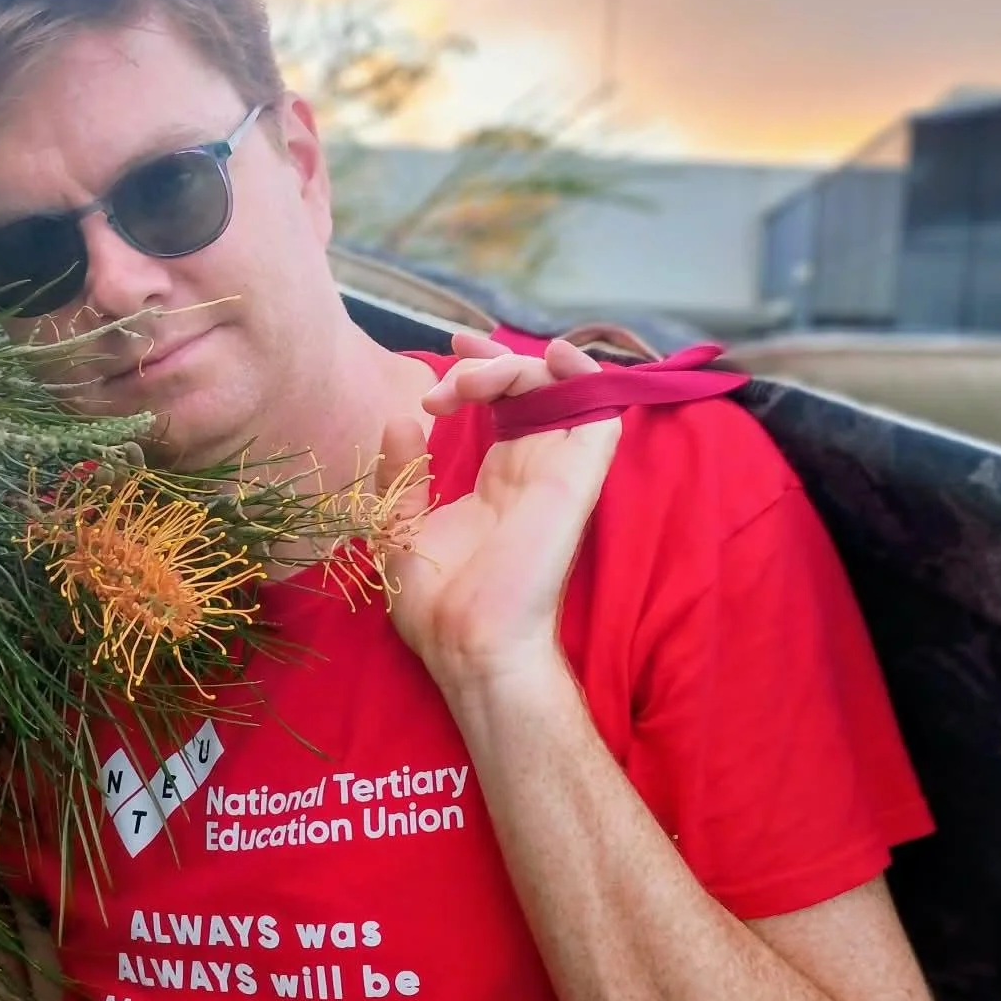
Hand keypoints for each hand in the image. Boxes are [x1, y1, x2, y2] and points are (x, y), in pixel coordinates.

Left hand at [375, 332, 620, 690]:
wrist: (469, 644)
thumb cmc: (439, 604)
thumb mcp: (401, 527)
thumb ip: (402, 475)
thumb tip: (400, 419)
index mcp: (500, 480)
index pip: (504, 405)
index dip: (481, 372)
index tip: (443, 362)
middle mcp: (534, 468)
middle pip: (531, 387)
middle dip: (491, 358)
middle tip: (453, 356)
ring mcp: (559, 469)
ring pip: (560, 386)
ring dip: (515, 364)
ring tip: (468, 380)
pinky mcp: (577, 475)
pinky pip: (600, 408)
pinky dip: (581, 372)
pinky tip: (546, 358)